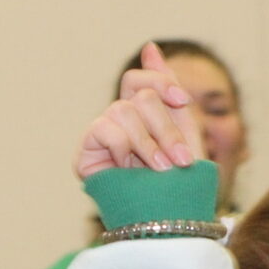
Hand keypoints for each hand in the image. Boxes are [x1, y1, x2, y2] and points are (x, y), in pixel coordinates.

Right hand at [74, 42, 205, 178]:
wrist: (166, 221)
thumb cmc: (178, 182)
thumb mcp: (182, 132)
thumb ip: (167, 90)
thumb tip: (150, 47)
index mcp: (143, 114)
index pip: (140, 80)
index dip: (160, 82)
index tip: (182, 100)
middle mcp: (119, 120)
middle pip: (140, 97)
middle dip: (166, 128)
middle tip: (180, 159)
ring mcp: (101, 135)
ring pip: (125, 111)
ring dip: (150, 143)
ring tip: (161, 170)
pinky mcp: (86, 152)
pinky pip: (105, 128)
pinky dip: (125, 148)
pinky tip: (130, 169)